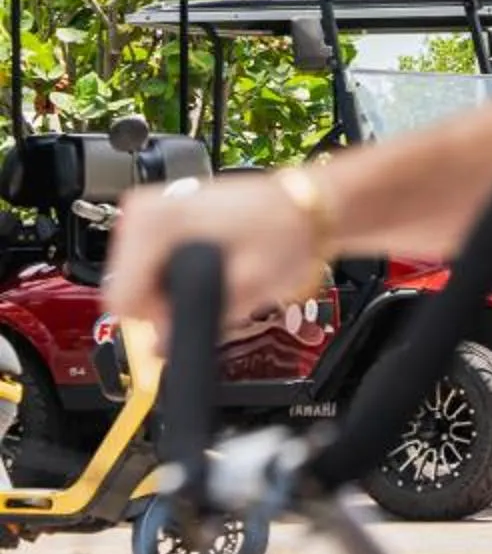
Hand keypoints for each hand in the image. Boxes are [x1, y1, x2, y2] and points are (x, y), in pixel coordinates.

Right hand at [105, 172, 322, 337]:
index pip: (123, 299)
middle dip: (168, 303)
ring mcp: (153, 209)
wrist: (306, 205)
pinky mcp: (163, 215)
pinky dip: (177, 273)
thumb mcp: (247, 287)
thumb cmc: (286, 231)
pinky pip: (151, 263)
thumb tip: (159, 349)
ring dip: (175, 289)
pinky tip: (211, 264)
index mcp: (155, 221)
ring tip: (219, 273)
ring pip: (138, 280)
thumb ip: (199, 321)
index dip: (160, 319)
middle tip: (215, 291)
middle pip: (128, 291)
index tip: (195, 309)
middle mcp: (146, 208)